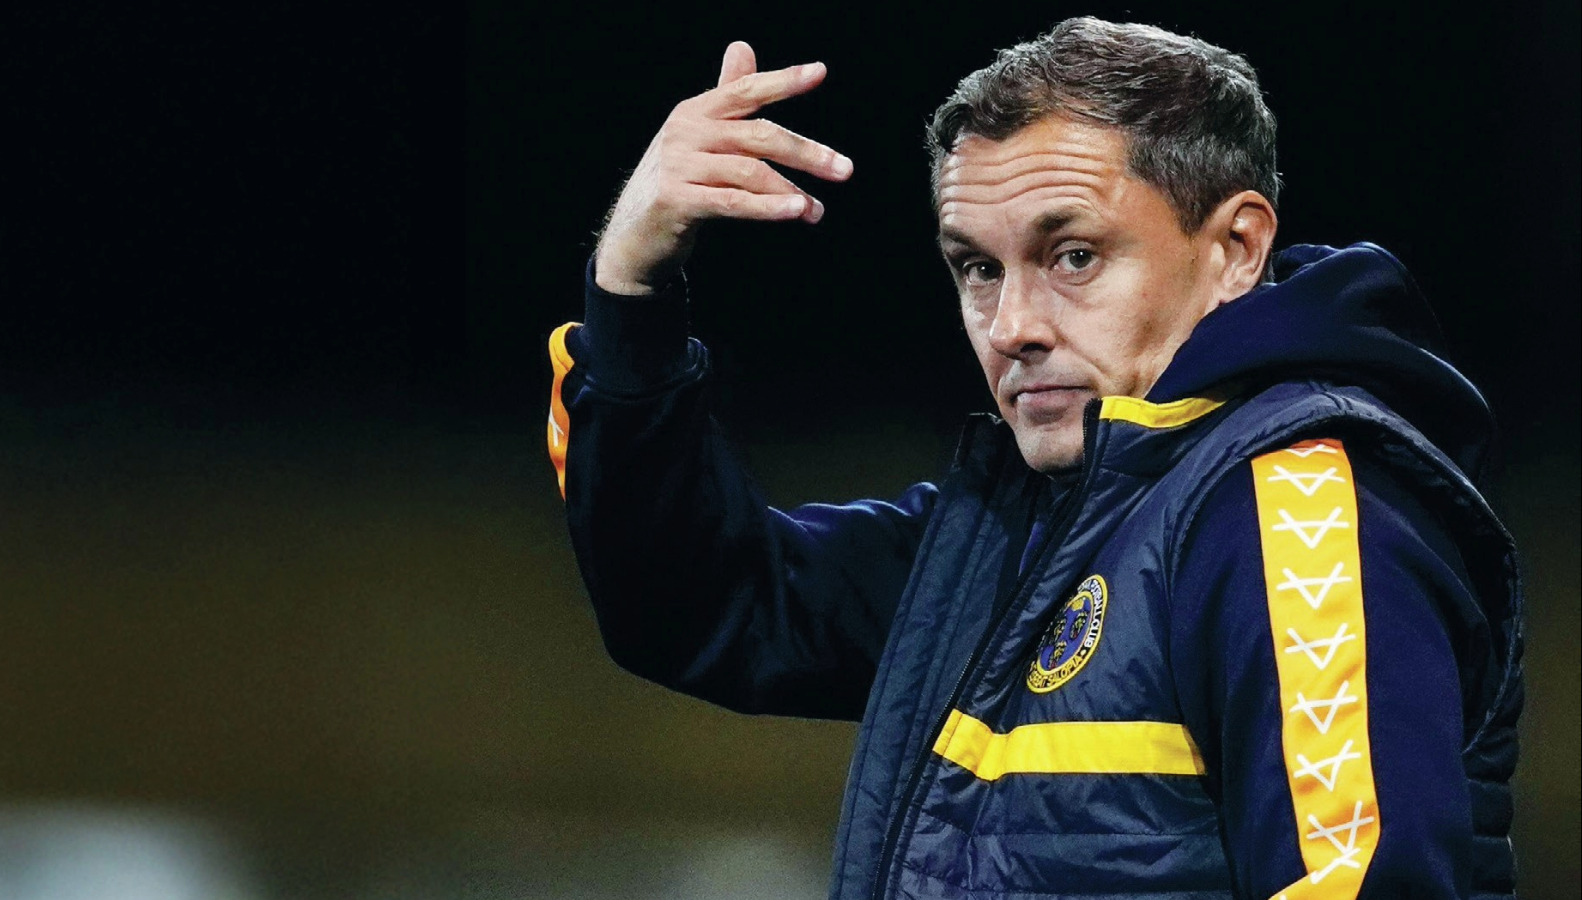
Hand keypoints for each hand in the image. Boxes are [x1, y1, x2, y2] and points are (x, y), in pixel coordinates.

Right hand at [592, 41, 853, 294]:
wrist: (633, 236)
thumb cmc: (676, 183)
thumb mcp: (698, 137)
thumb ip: (725, 96)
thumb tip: (743, 46)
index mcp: (695, 111)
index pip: (745, 90)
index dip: (783, 81)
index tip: (819, 73)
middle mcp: (685, 132)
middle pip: (758, 135)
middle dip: (806, 152)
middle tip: (844, 170)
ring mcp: (678, 166)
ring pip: (750, 171)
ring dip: (792, 191)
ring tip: (817, 211)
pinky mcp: (676, 200)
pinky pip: (733, 202)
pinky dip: (768, 207)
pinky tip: (796, 211)